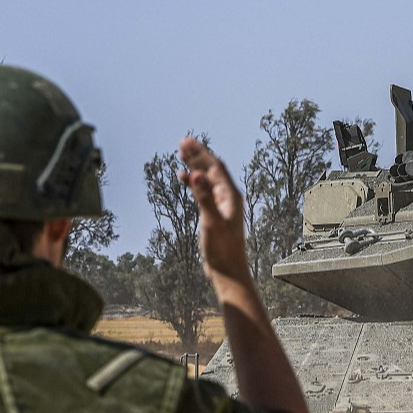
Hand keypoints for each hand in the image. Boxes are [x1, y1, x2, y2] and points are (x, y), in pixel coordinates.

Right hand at [178, 134, 252, 284]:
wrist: (228, 270)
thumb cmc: (223, 249)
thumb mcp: (211, 221)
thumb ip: (204, 197)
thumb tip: (198, 175)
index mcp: (231, 196)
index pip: (214, 167)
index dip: (200, 153)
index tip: (186, 142)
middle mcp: (228, 197)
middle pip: (211, 169)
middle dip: (197, 155)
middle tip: (182, 142)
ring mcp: (222, 205)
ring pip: (207, 179)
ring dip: (195, 167)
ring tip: (181, 155)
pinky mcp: (215, 213)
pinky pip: (204, 191)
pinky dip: (194, 183)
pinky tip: (184, 178)